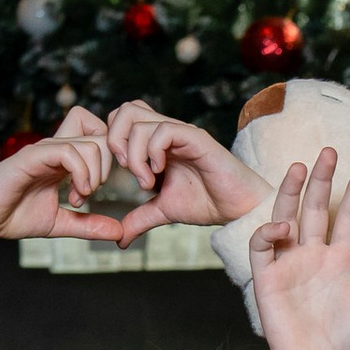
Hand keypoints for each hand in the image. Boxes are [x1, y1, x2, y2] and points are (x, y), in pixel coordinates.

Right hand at [0, 119, 124, 243]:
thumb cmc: (14, 216)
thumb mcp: (61, 223)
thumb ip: (89, 225)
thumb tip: (120, 232)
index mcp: (64, 159)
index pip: (100, 136)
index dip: (112, 158)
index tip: (105, 188)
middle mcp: (56, 149)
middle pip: (102, 135)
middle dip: (109, 166)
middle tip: (93, 192)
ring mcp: (44, 150)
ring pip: (90, 143)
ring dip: (95, 174)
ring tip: (81, 197)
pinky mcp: (32, 157)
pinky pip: (68, 152)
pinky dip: (82, 174)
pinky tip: (76, 195)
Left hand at [104, 100, 267, 242]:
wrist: (238, 209)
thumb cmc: (207, 203)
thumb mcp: (164, 211)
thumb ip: (139, 219)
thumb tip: (119, 239)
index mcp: (157, 143)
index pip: (120, 121)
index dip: (111, 144)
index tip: (119, 176)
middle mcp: (167, 133)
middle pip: (125, 110)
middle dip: (115, 140)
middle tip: (126, 171)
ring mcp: (181, 133)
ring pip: (139, 119)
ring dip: (134, 153)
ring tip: (146, 181)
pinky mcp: (196, 138)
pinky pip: (163, 130)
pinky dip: (152, 152)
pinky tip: (159, 174)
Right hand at [250, 147, 349, 349]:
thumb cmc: (346, 340)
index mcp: (341, 260)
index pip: (348, 217)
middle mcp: (315, 255)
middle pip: (318, 208)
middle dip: (324, 180)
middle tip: (331, 152)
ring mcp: (290, 263)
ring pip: (288, 216)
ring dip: (293, 192)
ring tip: (302, 167)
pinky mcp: (267, 276)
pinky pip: (263, 245)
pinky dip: (270, 231)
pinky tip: (285, 226)